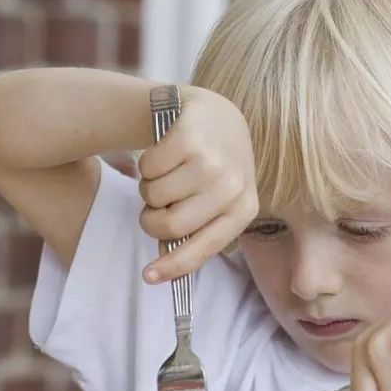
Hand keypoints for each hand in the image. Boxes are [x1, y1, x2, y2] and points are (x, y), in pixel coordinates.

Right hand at [138, 87, 257, 282]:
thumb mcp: (217, 200)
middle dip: (152, 219)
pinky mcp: (188, 136)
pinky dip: (146, 164)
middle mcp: (232, 185)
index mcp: (244, 208)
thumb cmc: (212, 165)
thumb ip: (194, 231)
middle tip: (155, 206)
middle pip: (171, 225)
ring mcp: (211, 159)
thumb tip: (161, 268)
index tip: (148, 277)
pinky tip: (164, 153)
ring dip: (150, 188)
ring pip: (154, 195)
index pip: (203, 248)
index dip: (173, 267)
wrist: (215, 114)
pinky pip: (146, 167)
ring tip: (167, 173)